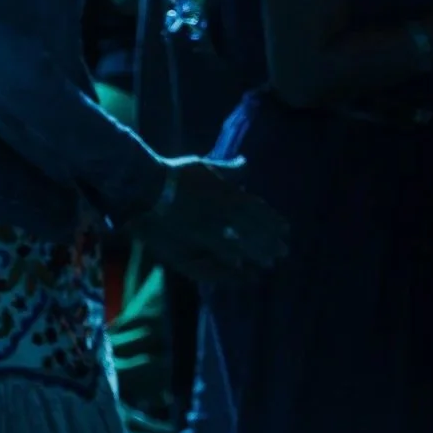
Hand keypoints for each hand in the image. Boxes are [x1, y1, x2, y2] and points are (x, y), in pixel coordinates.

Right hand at [132, 158, 287, 285]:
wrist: (147, 186)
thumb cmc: (175, 174)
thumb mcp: (205, 166)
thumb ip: (228, 169)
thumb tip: (245, 163)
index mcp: (228, 194)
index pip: (257, 210)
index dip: (273, 221)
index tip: (285, 230)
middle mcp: (225, 213)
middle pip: (253, 230)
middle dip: (270, 242)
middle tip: (283, 253)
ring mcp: (210, 230)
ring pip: (240, 245)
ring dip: (256, 254)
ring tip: (268, 264)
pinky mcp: (194, 242)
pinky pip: (218, 256)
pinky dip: (231, 263)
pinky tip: (241, 270)